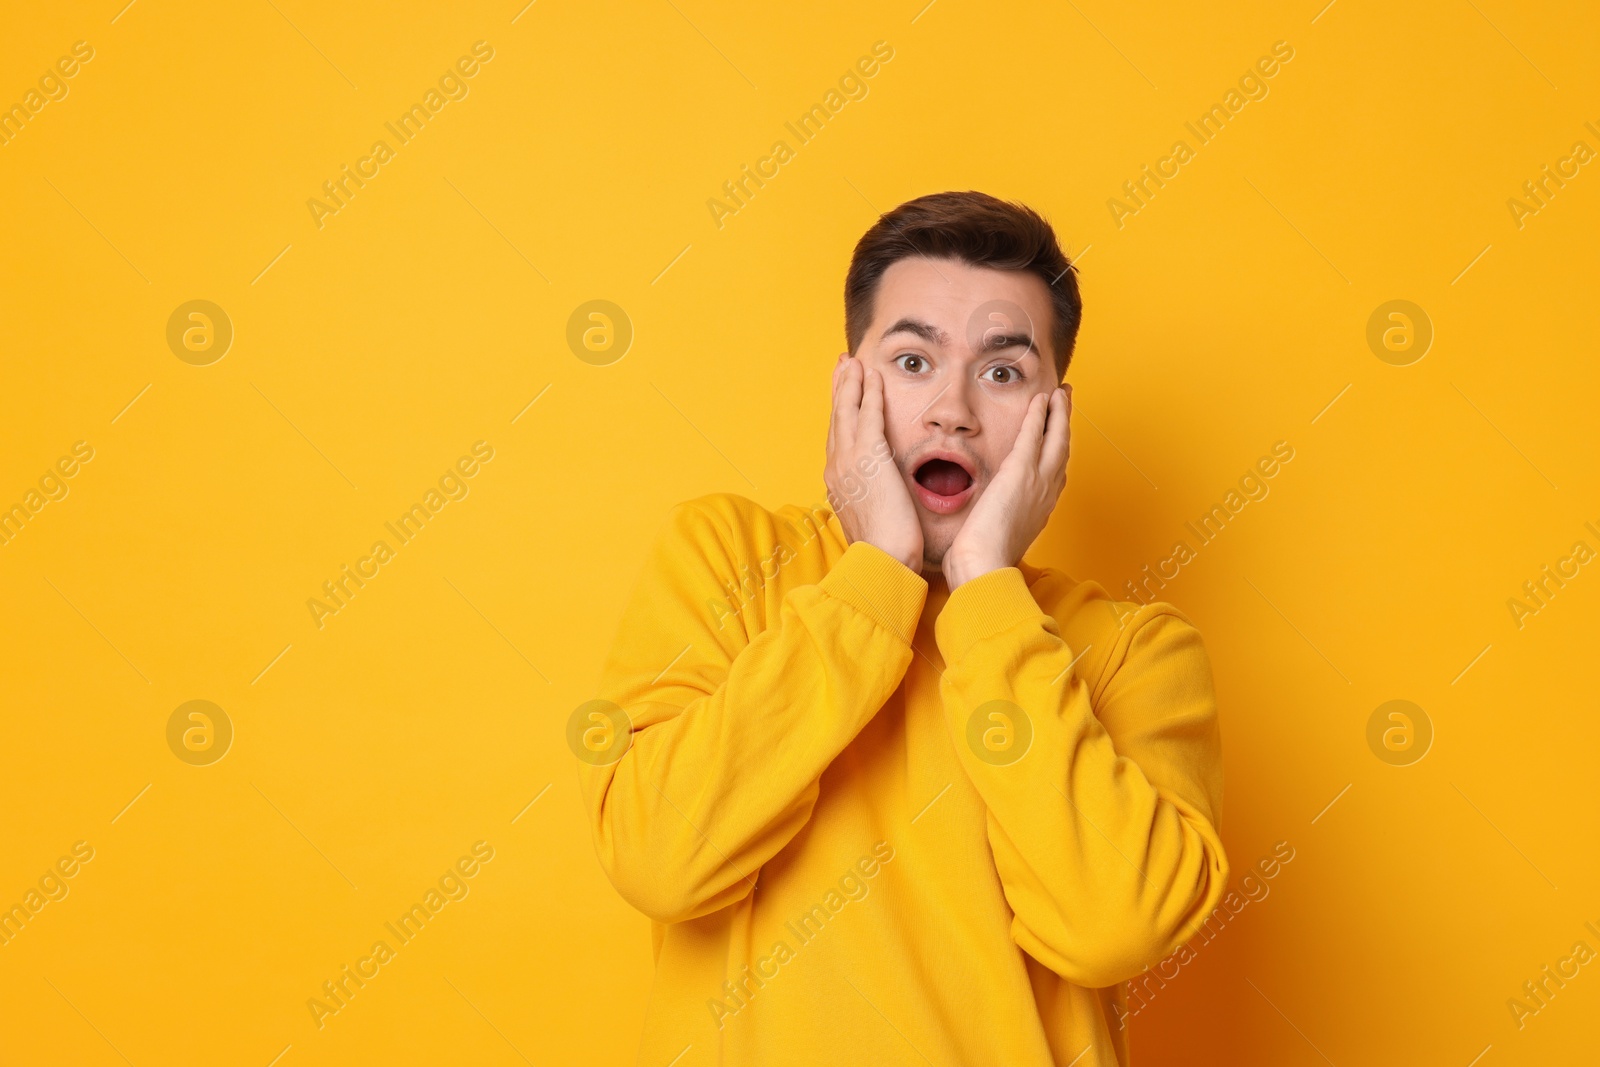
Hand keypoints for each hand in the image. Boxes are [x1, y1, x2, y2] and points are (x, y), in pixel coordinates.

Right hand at [824, 354, 922, 572]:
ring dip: (851, 383)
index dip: (839, 412)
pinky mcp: (869, 457)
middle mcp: (837, 468)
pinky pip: (869, 415)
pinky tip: (872, 375)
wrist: (883, 562)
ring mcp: (849, 461)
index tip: (842, 393)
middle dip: (839, 389)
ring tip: (853, 361)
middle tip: (842, 365)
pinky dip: (869, 392)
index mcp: (837, 484)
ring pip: (848, 411)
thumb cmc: (883, 552)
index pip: (837, 439)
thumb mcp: (870, 522)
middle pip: (836, 419)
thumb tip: (876, 500)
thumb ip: (870, 503)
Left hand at [943, 385, 1070, 589]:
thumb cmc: (981, 564)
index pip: (1053, 475)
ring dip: (1059, 413)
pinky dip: (1041, 414)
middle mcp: (1046, 495)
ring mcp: (1038, 482)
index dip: (1056, 453)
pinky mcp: (1021, 471)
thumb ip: (991, 530)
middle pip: (1062, 452)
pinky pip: (1035, 434)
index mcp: (1039, 512)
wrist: (983, 569)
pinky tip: (1043, 398)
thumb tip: (977, 533)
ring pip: (1057, 438)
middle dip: (1065, 426)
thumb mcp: (992, 543)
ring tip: (1060, 393)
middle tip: (1066, 404)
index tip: (1057, 438)